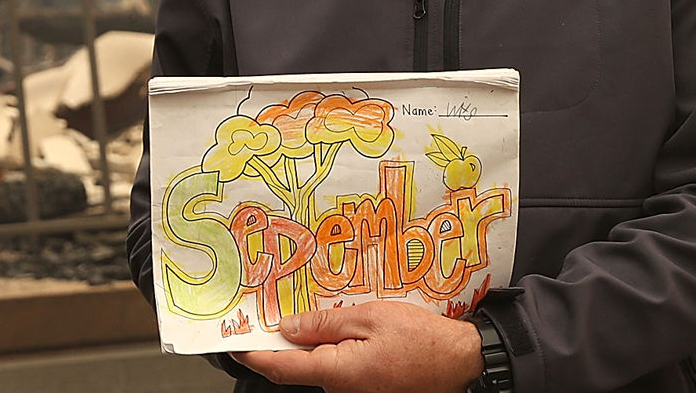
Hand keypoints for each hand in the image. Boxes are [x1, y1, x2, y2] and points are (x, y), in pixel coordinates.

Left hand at [230, 301, 482, 392]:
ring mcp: (355, 391)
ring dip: (310, 342)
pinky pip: (339, 367)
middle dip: (282, 340)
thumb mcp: (368, 317)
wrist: (463, 363)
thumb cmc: (423, 340)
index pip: (279, 367)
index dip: (252, 353)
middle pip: (297, 366)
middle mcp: (341, 389)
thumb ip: (324, 322)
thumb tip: (288, 327)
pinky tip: (339, 326)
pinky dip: (331, 347)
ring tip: (312, 310)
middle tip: (269, 312)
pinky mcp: (367, 388)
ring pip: (319, 365)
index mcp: (336, 372)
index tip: (232, 341)